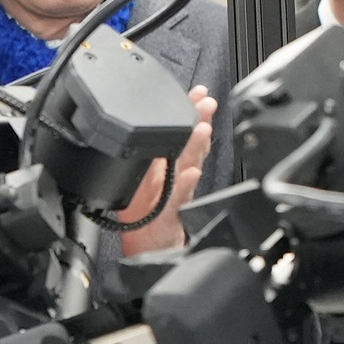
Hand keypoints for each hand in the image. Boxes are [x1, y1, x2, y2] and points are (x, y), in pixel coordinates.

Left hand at [122, 89, 216, 259]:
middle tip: (206, 103)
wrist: (150, 249)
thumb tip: (151, 134)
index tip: (198, 94)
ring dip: (196, 146)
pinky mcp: (173, 213)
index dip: (188, 112)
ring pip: (188, 164)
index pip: (177, 133)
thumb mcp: (138, 185)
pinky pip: (179, 197)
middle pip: (188, 143)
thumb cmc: (144, 218)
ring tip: (202, 128)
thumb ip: (149, 160)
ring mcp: (175, 193)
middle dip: (198, 120)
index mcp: (162, 164)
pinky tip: (191, 175)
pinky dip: (185, 185)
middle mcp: (172, 175)